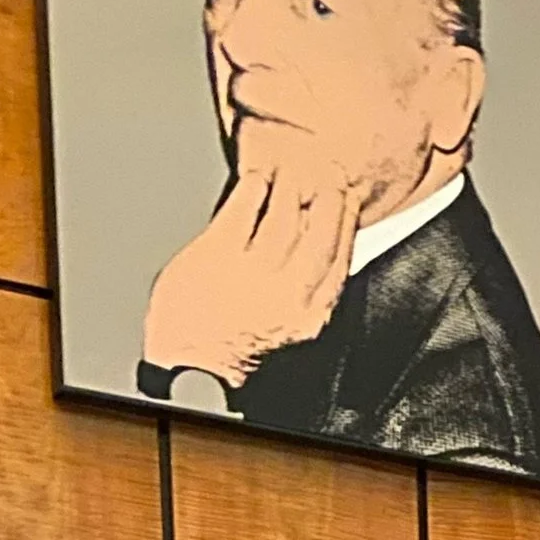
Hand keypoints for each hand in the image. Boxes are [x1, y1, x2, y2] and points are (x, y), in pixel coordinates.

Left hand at [142, 127, 358, 387]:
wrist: (193, 371)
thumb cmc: (236, 355)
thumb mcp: (290, 330)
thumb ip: (305, 290)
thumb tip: (311, 243)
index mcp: (312, 313)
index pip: (340, 254)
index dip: (345, 217)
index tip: (346, 194)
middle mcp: (289, 292)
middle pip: (319, 227)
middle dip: (326, 191)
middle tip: (325, 168)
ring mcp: (254, 272)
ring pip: (284, 212)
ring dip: (288, 183)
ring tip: (288, 168)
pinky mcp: (218, 254)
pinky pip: (244, 207)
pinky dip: (253, 187)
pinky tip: (255, 179)